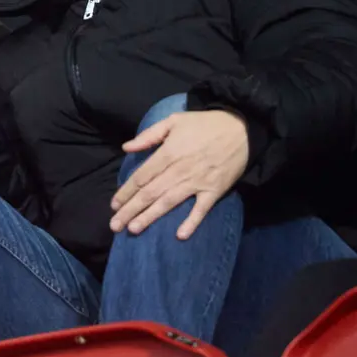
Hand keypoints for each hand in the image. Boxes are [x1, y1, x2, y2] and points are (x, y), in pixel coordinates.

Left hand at [110, 110, 249, 238]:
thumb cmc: (205, 124)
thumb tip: (126, 147)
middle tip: (115, 225)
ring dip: (150, 217)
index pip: (140, 177)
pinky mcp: (214, 190)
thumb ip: (149, 135)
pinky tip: (180, 236)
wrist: (243, 128)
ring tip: (133, 229)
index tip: (114, 205)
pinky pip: (201, 209)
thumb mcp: (174, 120)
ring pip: (168, 202)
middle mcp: (179, 170)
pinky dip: (191, 222)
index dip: (125, 192)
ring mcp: (197, 182)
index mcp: (167, 153)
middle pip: (149, 193)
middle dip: (130, 210)